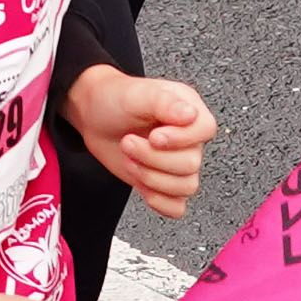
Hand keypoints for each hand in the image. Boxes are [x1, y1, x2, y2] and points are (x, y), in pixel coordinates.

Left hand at [65, 65, 215, 222]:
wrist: (94, 117)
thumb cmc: (116, 99)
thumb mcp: (138, 94)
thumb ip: (165, 103)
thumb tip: (191, 114)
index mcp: (189, 111)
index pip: (206, 130)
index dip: (180, 139)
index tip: (154, 136)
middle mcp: (188, 139)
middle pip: (191, 164)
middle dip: (152, 158)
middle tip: (129, 142)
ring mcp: (176, 163)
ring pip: (185, 186)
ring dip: (151, 177)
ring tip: (131, 159)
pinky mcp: (164, 183)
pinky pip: (177, 206)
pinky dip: (159, 201)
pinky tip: (142, 185)